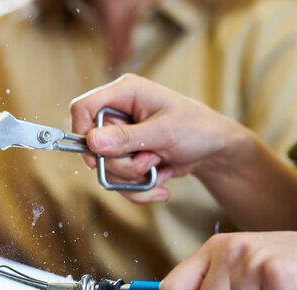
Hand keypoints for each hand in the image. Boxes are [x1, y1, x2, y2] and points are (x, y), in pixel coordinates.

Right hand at [69, 74, 255, 203]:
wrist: (214, 151)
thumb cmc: (196, 129)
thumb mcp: (164, 132)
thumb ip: (127, 137)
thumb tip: (92, 142)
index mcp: (124, 93)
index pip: (83, 107)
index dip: (82, 131)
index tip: (95, 156)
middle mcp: (118, 114)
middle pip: (94, 147)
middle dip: (122, 164)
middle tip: (150, 161)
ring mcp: (121, 138)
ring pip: (106, 169)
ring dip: (133, 178)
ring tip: (159, 169)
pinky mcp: (126, 157)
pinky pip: (118, 182)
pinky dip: (139, 189)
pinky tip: (161, 184)